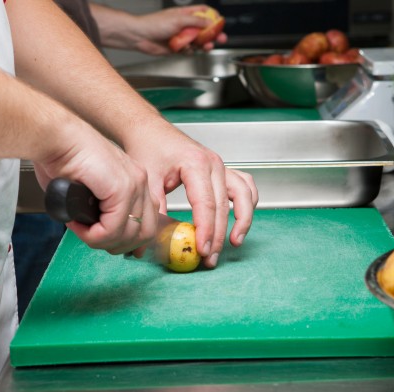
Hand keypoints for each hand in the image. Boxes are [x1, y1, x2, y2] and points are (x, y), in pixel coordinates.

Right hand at [33, 119, 159, 255]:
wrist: (54, 137)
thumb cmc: (63, 158)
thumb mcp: (90, 190)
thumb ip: (103, 210)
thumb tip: (103, 233)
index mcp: (136, 181)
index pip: (147, 223)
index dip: (126, 240)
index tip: (103, 239)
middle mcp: (140, 181)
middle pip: (144, 233)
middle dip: (117, 244)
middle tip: (92, 238)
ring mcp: (133, 184)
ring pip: (129, 234)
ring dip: (102, 240)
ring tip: (81, 229)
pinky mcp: (121, 188)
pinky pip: (113, 228)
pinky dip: (94, 234)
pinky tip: (78, 224)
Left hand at [92, 4, 226, 55]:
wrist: (140, 36)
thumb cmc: (154, 24)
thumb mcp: (178, 19)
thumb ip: (196, 21)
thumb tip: (210, 21)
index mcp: (185, 14)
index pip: (203, 12)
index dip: (213, 16)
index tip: (220, 22)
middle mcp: (184, 25)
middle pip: (204, 29)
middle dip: (213, 34)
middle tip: (221, 39)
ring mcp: (181, 36)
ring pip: (198, 41)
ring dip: (203, 44)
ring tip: (206, 46)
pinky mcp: (177, 47)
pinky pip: (189, 50)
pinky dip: (190, 51)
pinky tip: (186, 49)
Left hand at [122, 119, 257, 267]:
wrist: (150, 131)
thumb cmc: (148, 149)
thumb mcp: (147, 180)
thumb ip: (153, 210)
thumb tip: (152, 242)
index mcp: (196, 164)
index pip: (206, 204)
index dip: (206, 230)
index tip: (202, 250)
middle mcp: (214, 164)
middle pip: (224, 206)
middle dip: (218, 236)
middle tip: (210, 258)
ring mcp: (222, 167)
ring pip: (244, 195)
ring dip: (242, 221)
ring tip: (234, 242)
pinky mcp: (222, 171)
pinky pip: (245, 187)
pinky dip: (246, 205)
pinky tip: (240, 221)